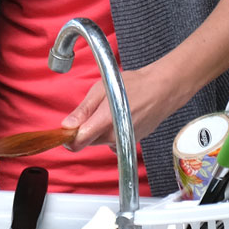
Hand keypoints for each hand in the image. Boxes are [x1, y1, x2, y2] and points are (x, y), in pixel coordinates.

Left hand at [61, 63, 184, 151]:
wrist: (162, 89)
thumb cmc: (134, 85)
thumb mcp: (101, 89)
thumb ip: (83, 110)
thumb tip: (66, 125)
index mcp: (104, 122)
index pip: (77, 143)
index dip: (67, 137)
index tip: (66, 128)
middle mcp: (114, 137)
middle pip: (87, 142)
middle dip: (83, 130)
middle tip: (91, 110)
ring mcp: (123, 142)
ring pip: (99, 142)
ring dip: (97, 131)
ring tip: (108, 111)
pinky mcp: (131, 143)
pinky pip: (112, 142)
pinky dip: (110, 133)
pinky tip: (118, 118)